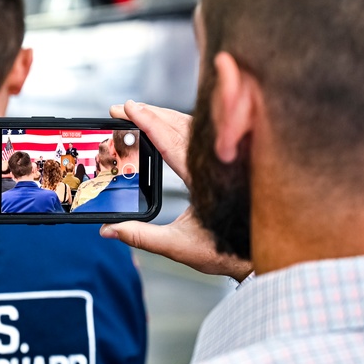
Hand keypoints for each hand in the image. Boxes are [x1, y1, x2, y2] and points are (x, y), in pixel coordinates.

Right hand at [103, 100, 252, 280]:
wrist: (253, 256)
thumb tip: (109, 229)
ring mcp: (222, 162)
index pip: (171, 143)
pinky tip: (169, 124)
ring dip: (165, 116)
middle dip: (150, 113)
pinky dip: (181, 124)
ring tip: (140, 112)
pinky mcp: (225, 164)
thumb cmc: (224, 252)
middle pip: (180, 126)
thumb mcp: (178, 246)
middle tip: (123, 108)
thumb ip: (141, 236)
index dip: (148, 123)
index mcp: (204, 181)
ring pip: (193, 127)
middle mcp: (216, 165)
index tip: (127, 109)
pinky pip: (203, 135)